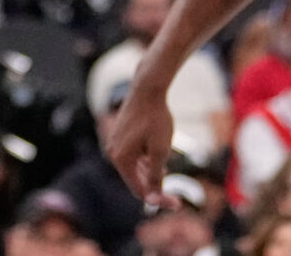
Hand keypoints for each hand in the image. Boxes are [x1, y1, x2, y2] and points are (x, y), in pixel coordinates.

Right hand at [102, 77, 177, 200]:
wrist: (148, 88)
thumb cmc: (156, 118)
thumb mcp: (160, 150)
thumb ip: (155, 176)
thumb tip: (152, 199)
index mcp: (121, 159)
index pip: (140, 190)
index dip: (158, 198)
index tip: (177, 202)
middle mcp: (113, 152)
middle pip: (136, 180)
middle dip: (155, 186)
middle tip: (176, 193)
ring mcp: (114, 143)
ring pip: (135, 168)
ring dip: (150, 171)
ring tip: (165, 164)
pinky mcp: (119, 136)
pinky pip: (133, 156)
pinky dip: (145, 159)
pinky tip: (156, 152)